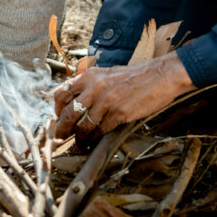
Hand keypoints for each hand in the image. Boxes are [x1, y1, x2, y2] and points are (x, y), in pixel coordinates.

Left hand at [53, 52, 195, 141]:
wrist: (160, 76)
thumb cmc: (136, 76)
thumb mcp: (108, 73)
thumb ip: (92, 84)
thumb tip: (77, 100)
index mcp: (90, 76)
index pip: (62, 93)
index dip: (56, 110)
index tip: (56, 118)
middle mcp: (95, 87)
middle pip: (69, 113)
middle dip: (61, 129)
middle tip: (59, 138)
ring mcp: (107, 101)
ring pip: (83, 125)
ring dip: (79, 138)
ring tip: (79, 143)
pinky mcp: (119, 114)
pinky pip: (101, 130)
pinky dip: (95, 138)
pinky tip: (94, 141)